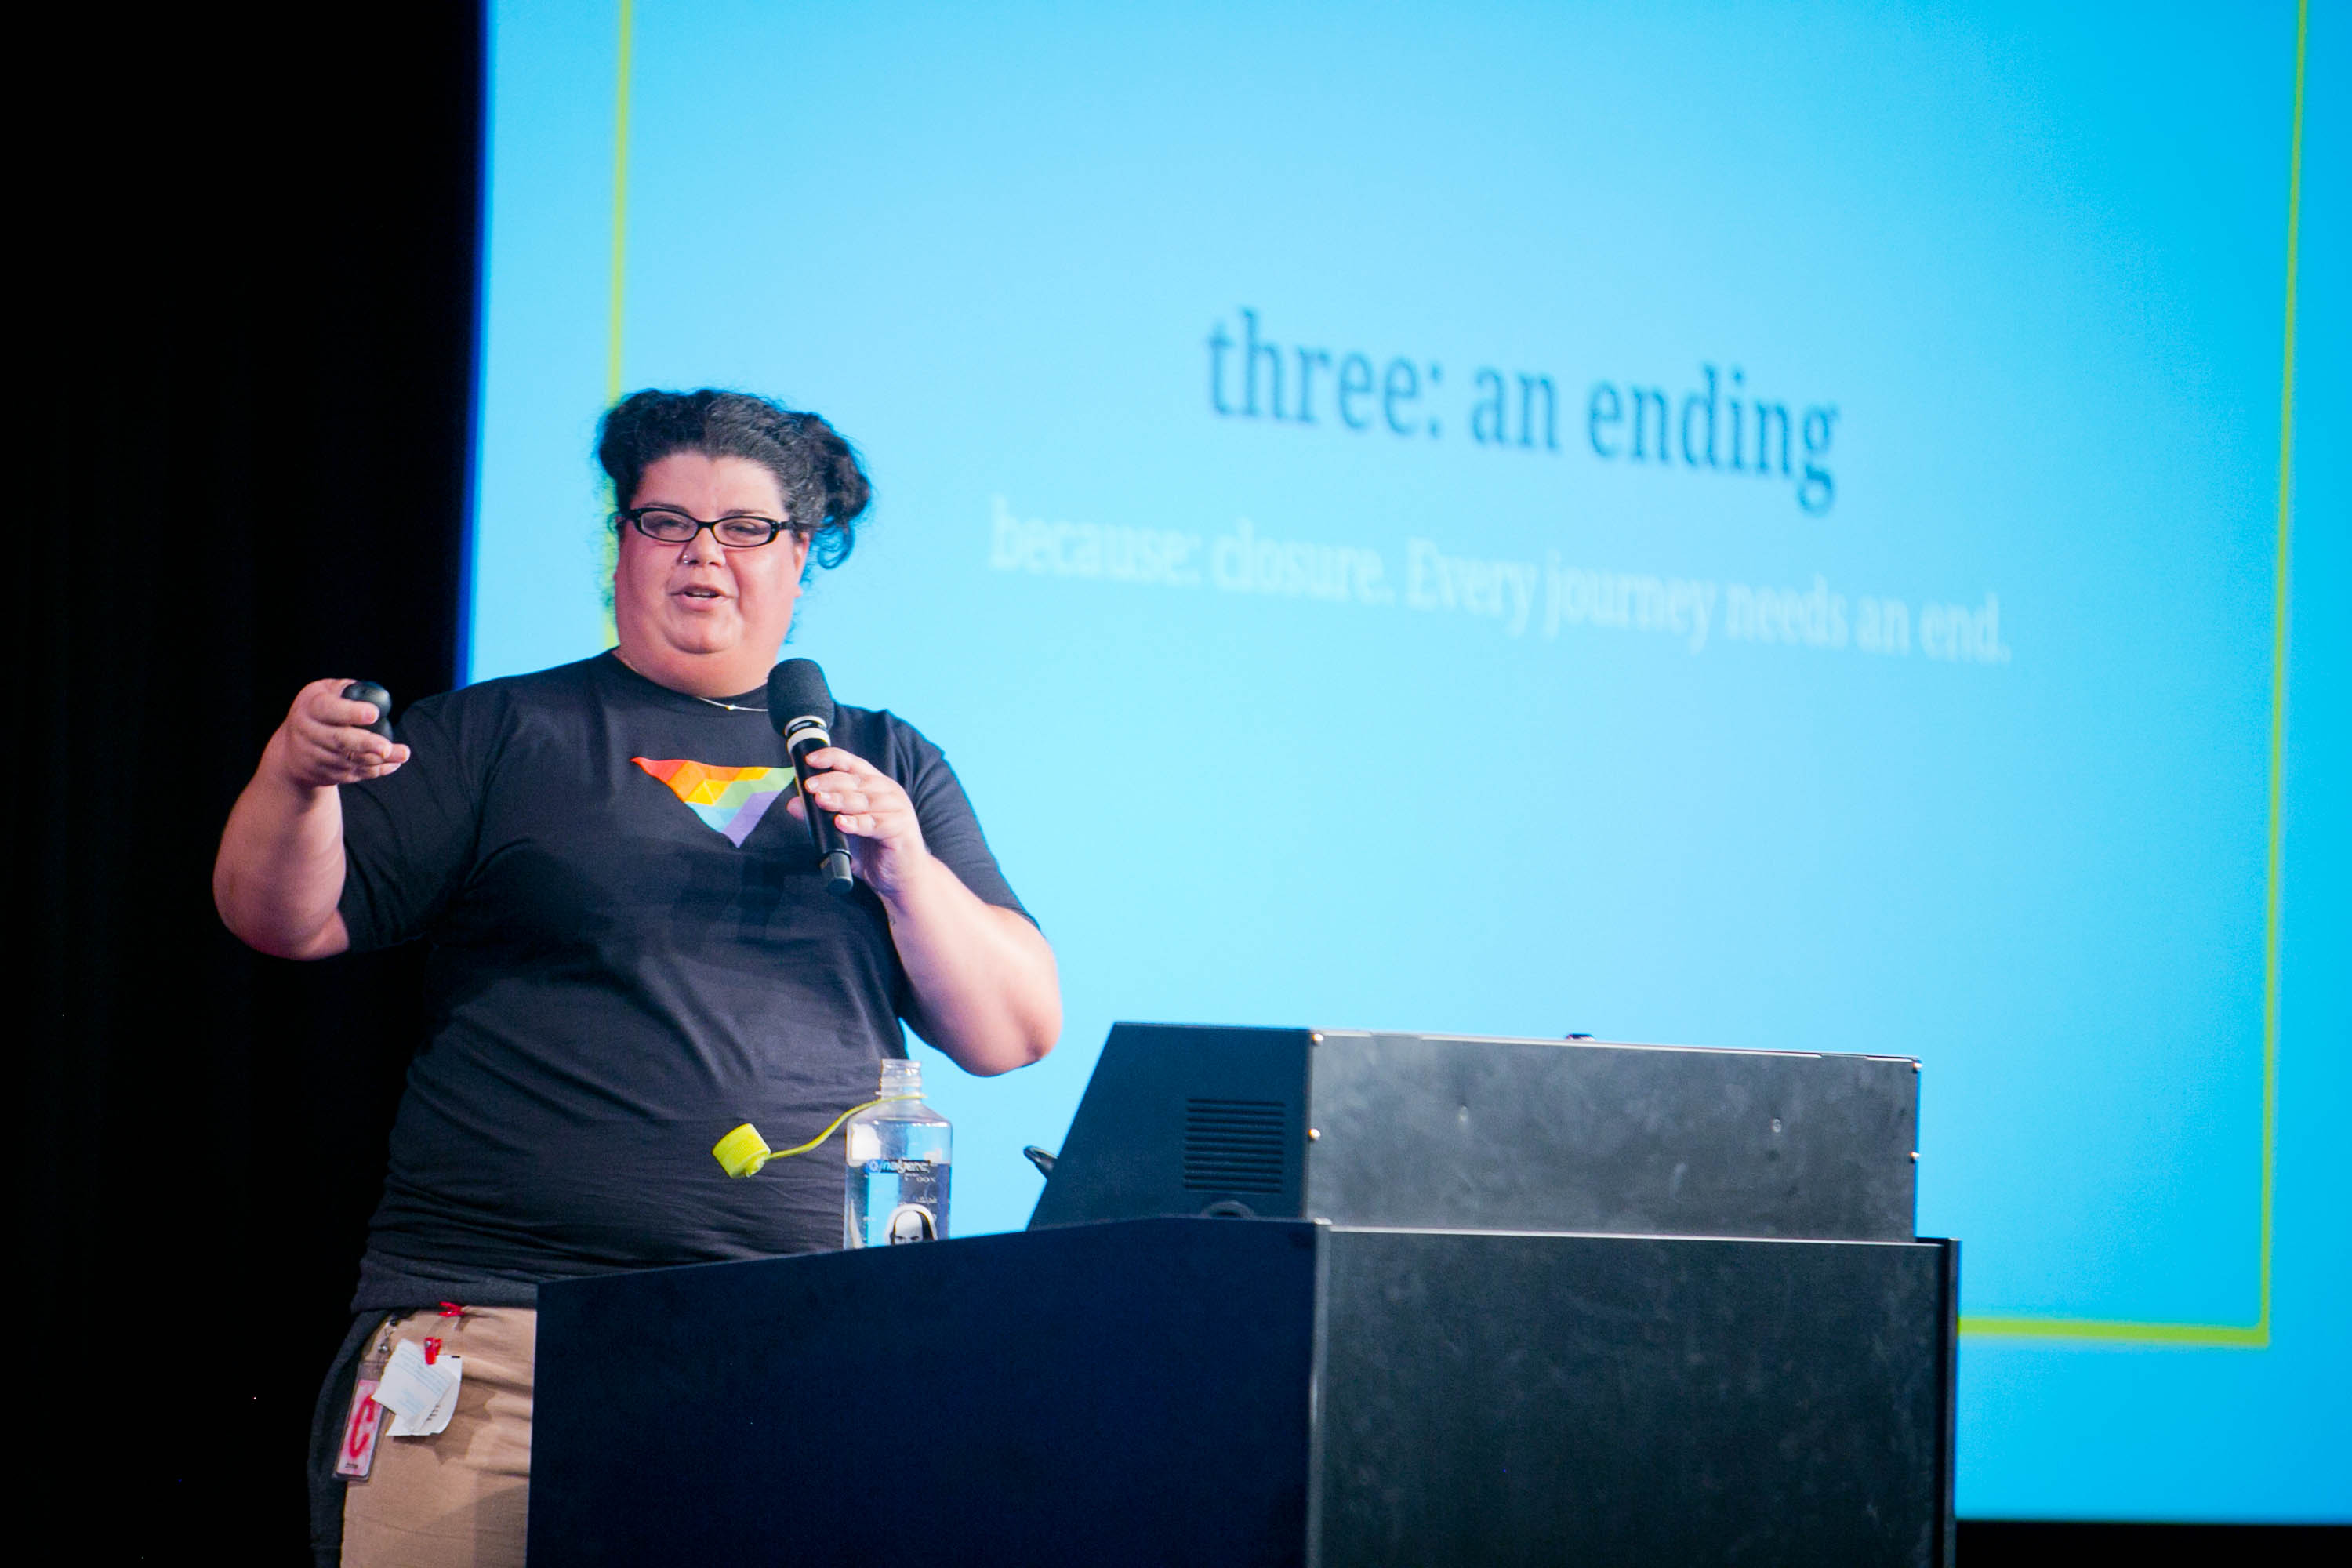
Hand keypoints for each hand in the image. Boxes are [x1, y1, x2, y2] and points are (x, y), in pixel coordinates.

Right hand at [272, 678, 411, 789]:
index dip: (351, 712)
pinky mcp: (328, 774)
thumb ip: (346, 690)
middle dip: (366, 744)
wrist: (290, 751)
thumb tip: (374, 694)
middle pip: (340, 741)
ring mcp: (318, 757)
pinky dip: (377, 770)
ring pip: (351, 760)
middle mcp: (310, 734)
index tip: (373, 713)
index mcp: (310, 709)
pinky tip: (394, 762)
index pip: (328, 710)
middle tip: (386, 746)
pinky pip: (355, 773)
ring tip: (402, 754)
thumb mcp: (323, 692)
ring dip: (379, 759)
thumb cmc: (315, 713)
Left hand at [785, 746, 929, 897]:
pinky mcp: (901, 829)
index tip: (809, 760)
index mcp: (875, 785)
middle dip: (829, 781)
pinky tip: (842, 823)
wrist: (903, 877)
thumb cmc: (874, 850)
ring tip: (820, 801)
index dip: (831, 758)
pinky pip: (875, 823)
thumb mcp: (843, 830)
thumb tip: (793, 804)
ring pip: (865, 800)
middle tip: (809, 787)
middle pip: (856, 780)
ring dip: (840, 800)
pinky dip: (857, 823)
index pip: (852, 763)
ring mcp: (897, 809)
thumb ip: (820, 816)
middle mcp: (888, 791)